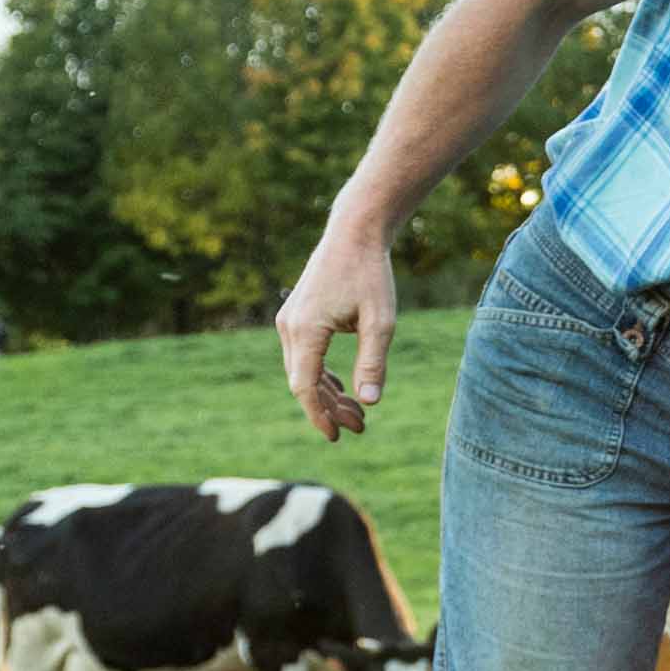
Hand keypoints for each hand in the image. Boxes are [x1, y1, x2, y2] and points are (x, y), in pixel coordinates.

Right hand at [277, 222, 397, 441]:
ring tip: (357, 414)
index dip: (319, 415)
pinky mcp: (297, 317)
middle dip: (329, 409)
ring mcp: (290, 321)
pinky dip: (322, 375)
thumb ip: (373, 362)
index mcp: (305, 330)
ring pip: (302, 371)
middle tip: (360, 427)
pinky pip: (305, 356)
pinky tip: (343, 389)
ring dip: (327, 394)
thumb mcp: (380, 321)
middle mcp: (289, 327)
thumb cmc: (370, 274)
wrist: (354, 233)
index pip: (304, 386)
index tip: (336, 437)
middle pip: (302, 382)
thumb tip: (369, 402)